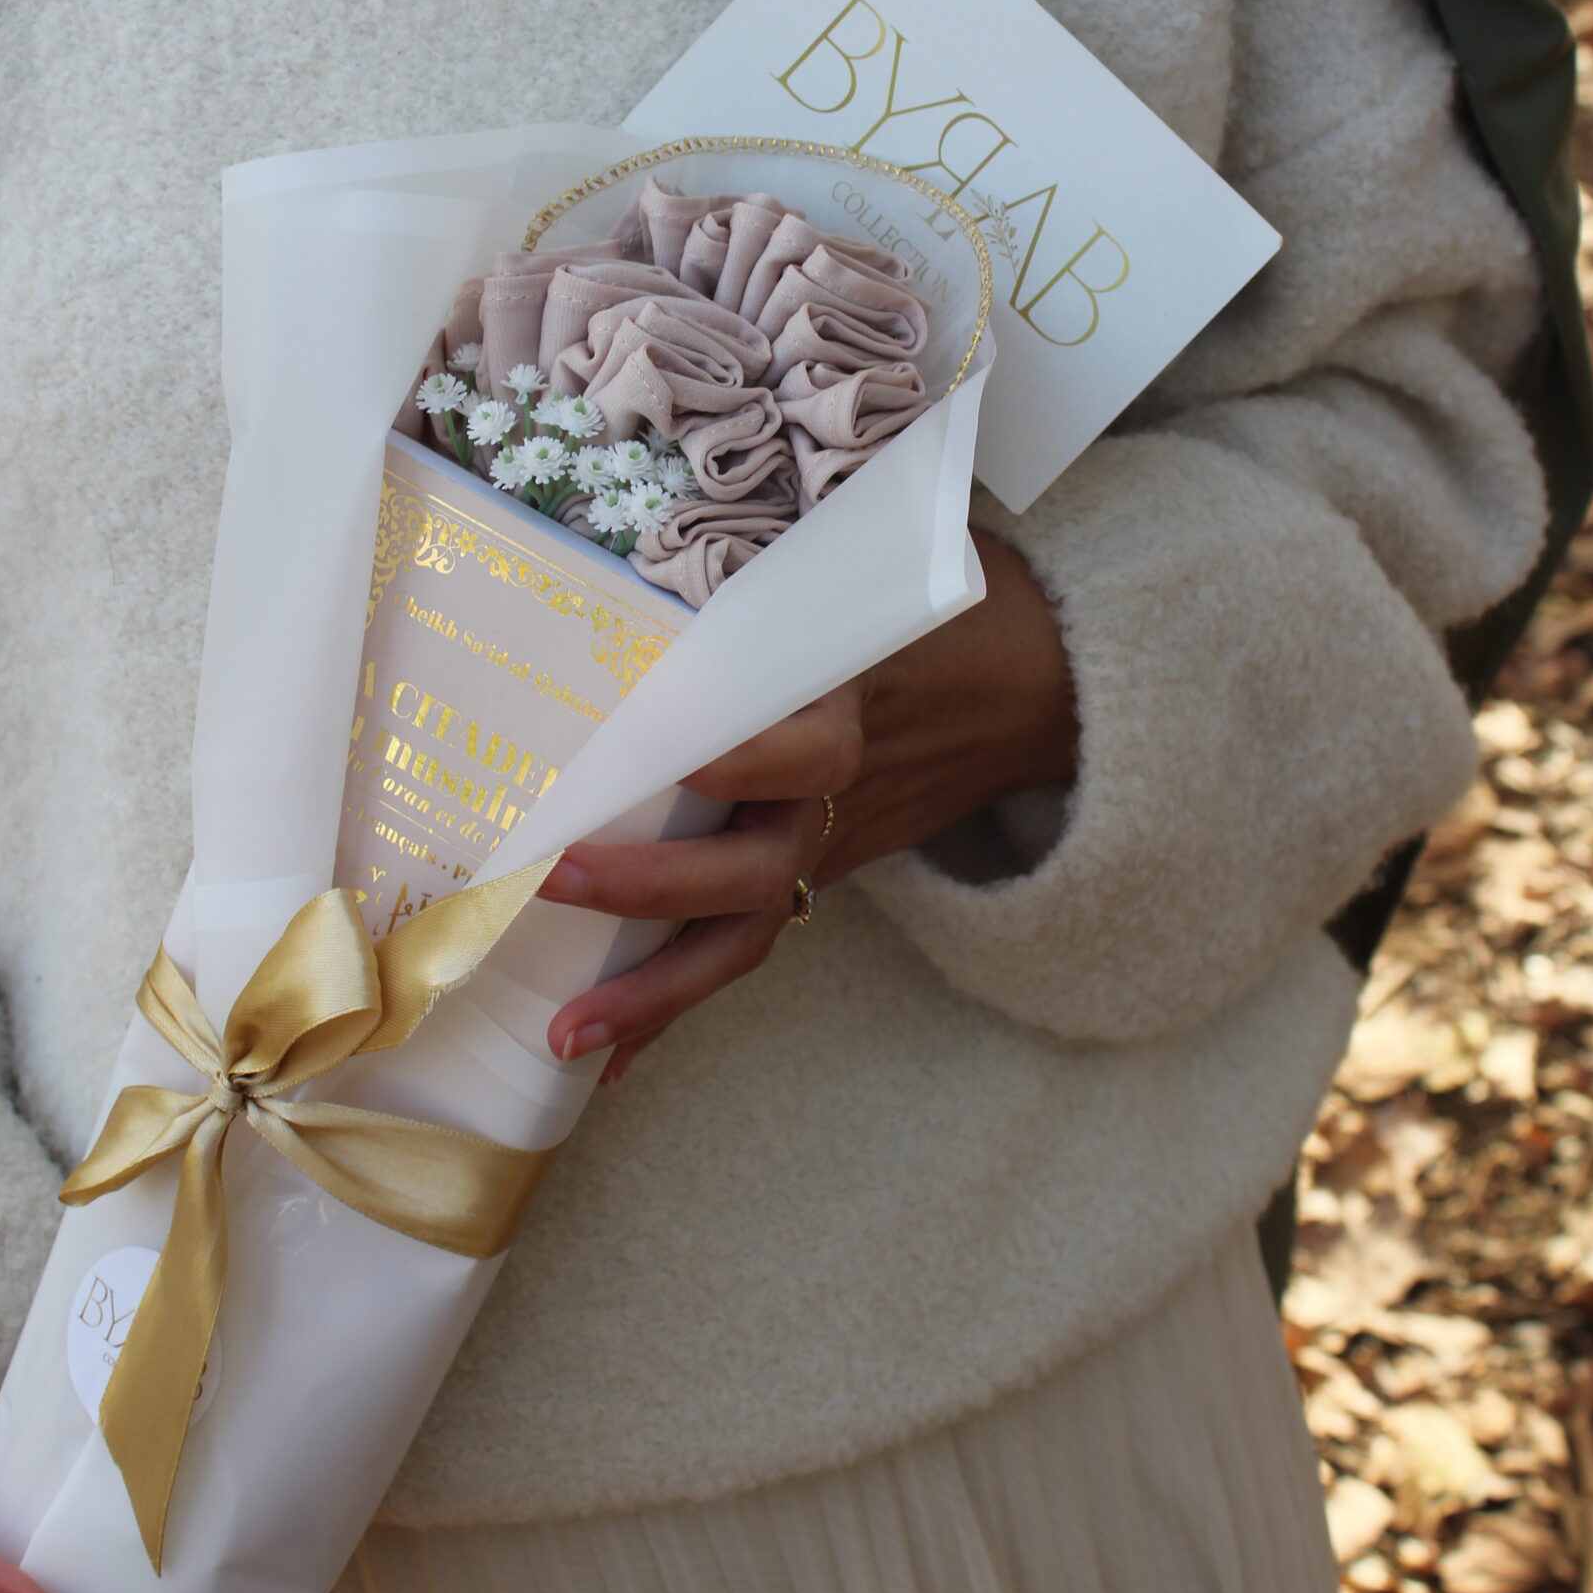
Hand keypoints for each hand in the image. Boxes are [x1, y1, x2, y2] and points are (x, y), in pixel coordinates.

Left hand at [543, 531, 1076, 1082]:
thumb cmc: (941, 605)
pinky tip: (607, 1055)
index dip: (744, 762)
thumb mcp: (875, 568)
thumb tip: (654, 536)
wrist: (1036, 686)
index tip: (674, 759)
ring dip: (655, 994)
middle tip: (556, 878)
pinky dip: (674, 1006)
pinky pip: (741, 945)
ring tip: (567, 1037)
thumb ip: (788, 574)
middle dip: (655, 887)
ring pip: (745, 935)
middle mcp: (840, 796)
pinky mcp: (813, 875)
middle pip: (756, 869)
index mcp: (855, 708)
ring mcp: (827, 846)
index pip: (810, 753)